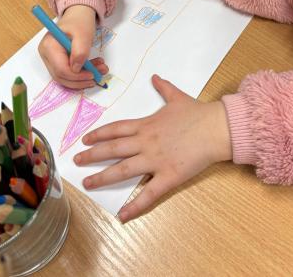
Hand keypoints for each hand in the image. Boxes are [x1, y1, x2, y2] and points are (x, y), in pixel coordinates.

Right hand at [38, 4, 107, 88]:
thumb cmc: (79, 22)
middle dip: (81, 79)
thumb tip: (76, 69)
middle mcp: (47, 55)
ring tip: (100, 70)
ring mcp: (51, 59)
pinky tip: (94, 68)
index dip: (76, 76)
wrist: (78, 15)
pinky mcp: (58, 62)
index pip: (60, 69)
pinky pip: (69, 73)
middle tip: (98, 75)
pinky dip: (82, 74)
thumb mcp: (83, 34)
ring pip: (66, 77)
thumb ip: (80, 51)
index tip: (92, 74)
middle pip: (61, 76)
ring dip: (83, 78)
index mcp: (49, 46)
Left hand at [74, 75, 231, 221]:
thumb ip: (163, 88)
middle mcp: (146, 143)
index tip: (85, 139)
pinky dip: (135, 205)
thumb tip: (155, 77)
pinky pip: (149, 194)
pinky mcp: (169, 176)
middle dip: (92, 155)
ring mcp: (155, 161)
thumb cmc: (197, 113)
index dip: (99, 134)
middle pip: (113, 149)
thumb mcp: (177, 97)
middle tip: (76, 161)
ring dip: (103, 177)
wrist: (216, 128)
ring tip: (87, 184)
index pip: (116, 129)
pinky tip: (122, 215)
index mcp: (146, 125)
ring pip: (123, 170)